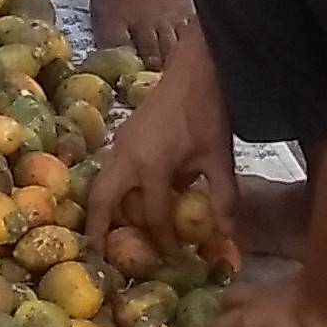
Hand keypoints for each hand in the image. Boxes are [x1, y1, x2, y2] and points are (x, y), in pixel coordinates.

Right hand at [84, 39, 234, 266]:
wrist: (196, 69)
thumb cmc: (208, 113)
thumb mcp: (219, 158)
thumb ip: (223, 198)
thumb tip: (229, 236)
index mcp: (151, 166)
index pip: (152, 216)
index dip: (163, 241)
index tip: (173, 258)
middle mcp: (126, 157)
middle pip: (101, 199)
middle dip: (97, 229)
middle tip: (98, 256)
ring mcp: (120, 143)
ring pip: (102, 183)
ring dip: (104, 208)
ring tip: (108, 233)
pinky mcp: (124, 134)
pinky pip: (110, 169)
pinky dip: (113, 190)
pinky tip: (128, 200)